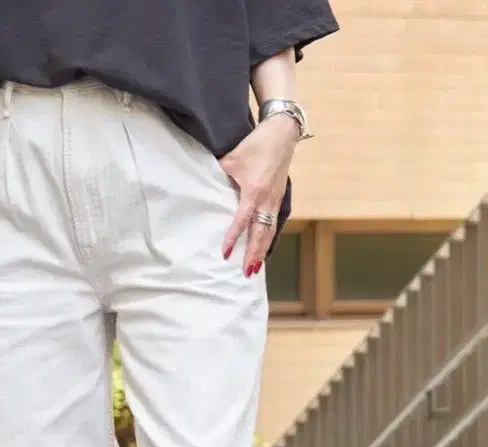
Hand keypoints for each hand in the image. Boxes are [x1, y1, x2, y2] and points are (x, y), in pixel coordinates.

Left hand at [219, 114, 298, 276]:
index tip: (225, 253)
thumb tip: (205, 189)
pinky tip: (265, 252)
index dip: (233, 237)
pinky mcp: (279, 199)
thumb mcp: (231, 159)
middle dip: (253, 254)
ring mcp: (275, 200)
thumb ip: (218, 175)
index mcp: (253, 190)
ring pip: (269, 232)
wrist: (282, 133)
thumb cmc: (255, 145)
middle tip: (246, 273)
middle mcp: (267, 199)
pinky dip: (270, 240)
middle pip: (260, 233)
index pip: (242, 220)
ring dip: (262, 251)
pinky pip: (275, 224)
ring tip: (255, 269)